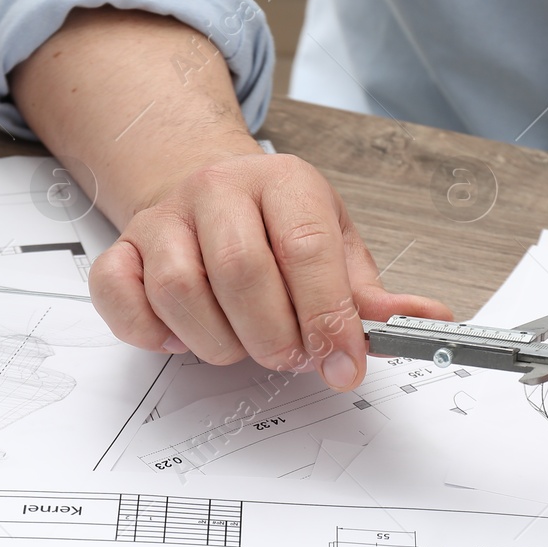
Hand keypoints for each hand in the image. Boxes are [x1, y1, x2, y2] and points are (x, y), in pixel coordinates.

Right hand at [89, 152, 452, 387]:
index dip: (328, 317)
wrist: (206, 187)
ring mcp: (163, 217)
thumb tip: (426, 322)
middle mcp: (218, 188)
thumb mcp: (335, 245)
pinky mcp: (122, 247)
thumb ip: (371, 295)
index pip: (307, 250)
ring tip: (240, 342)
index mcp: (283, 182)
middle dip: (273, 336)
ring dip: (217, 342)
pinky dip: (152, 333)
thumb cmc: (277, 227)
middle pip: (241, 273)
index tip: (342, 364)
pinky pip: (120, 297)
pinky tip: (184, 335)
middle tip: (289, 355)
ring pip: (180, 292)